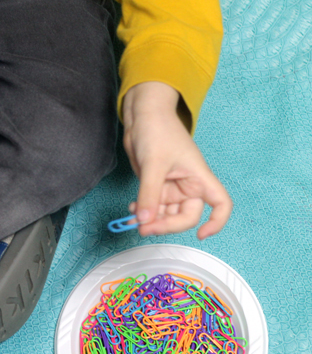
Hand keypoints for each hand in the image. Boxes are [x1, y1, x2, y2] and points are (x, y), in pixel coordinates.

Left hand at [121, 82, 231, 239]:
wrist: (142, 118)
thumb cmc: (158, 131)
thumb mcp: (153, 164)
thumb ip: (149, 194)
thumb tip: (144, 220)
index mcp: (199, 178)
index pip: (220, 203)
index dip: (217, 222)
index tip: (201, 235)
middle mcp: (188, 186)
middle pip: (186, 217)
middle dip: (167, 225)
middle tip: (144, 227)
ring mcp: (172, 188)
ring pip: (167, 215)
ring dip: (151, 220)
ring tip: (133, 217)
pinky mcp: (156, 187)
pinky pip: (153, 207)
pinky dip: (144, 212)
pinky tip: (132, 209)